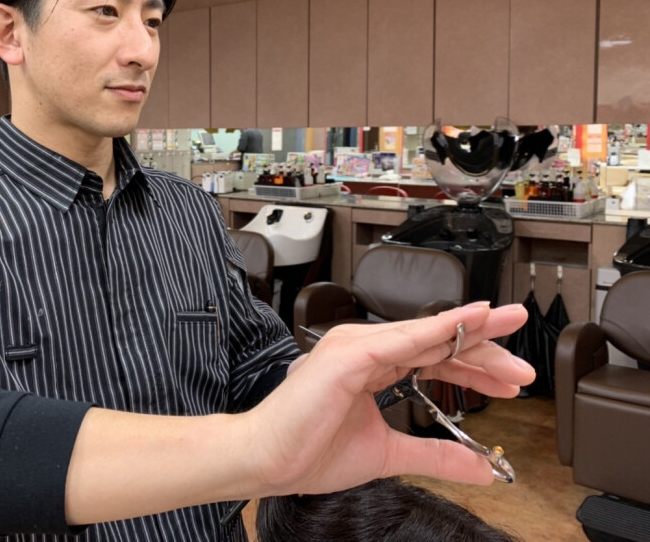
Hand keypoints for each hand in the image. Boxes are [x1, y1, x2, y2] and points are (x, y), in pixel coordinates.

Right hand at [246, 302, 531, 495]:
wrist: (267, 461)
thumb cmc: (309, 450)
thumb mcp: (388, 455)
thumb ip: (435, 455)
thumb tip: (481, 467)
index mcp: (371, 364)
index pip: (433, 357)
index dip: (473, 367)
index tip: (509, 381)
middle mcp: (365, 347)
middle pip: (436, 341)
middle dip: (483, 349)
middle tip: (524, 365)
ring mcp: (356, 346)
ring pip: (426, 333)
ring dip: (472, 333)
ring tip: (509, 329)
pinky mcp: (349, 354)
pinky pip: (403, 339)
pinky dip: (439, 328)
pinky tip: (469, 322)